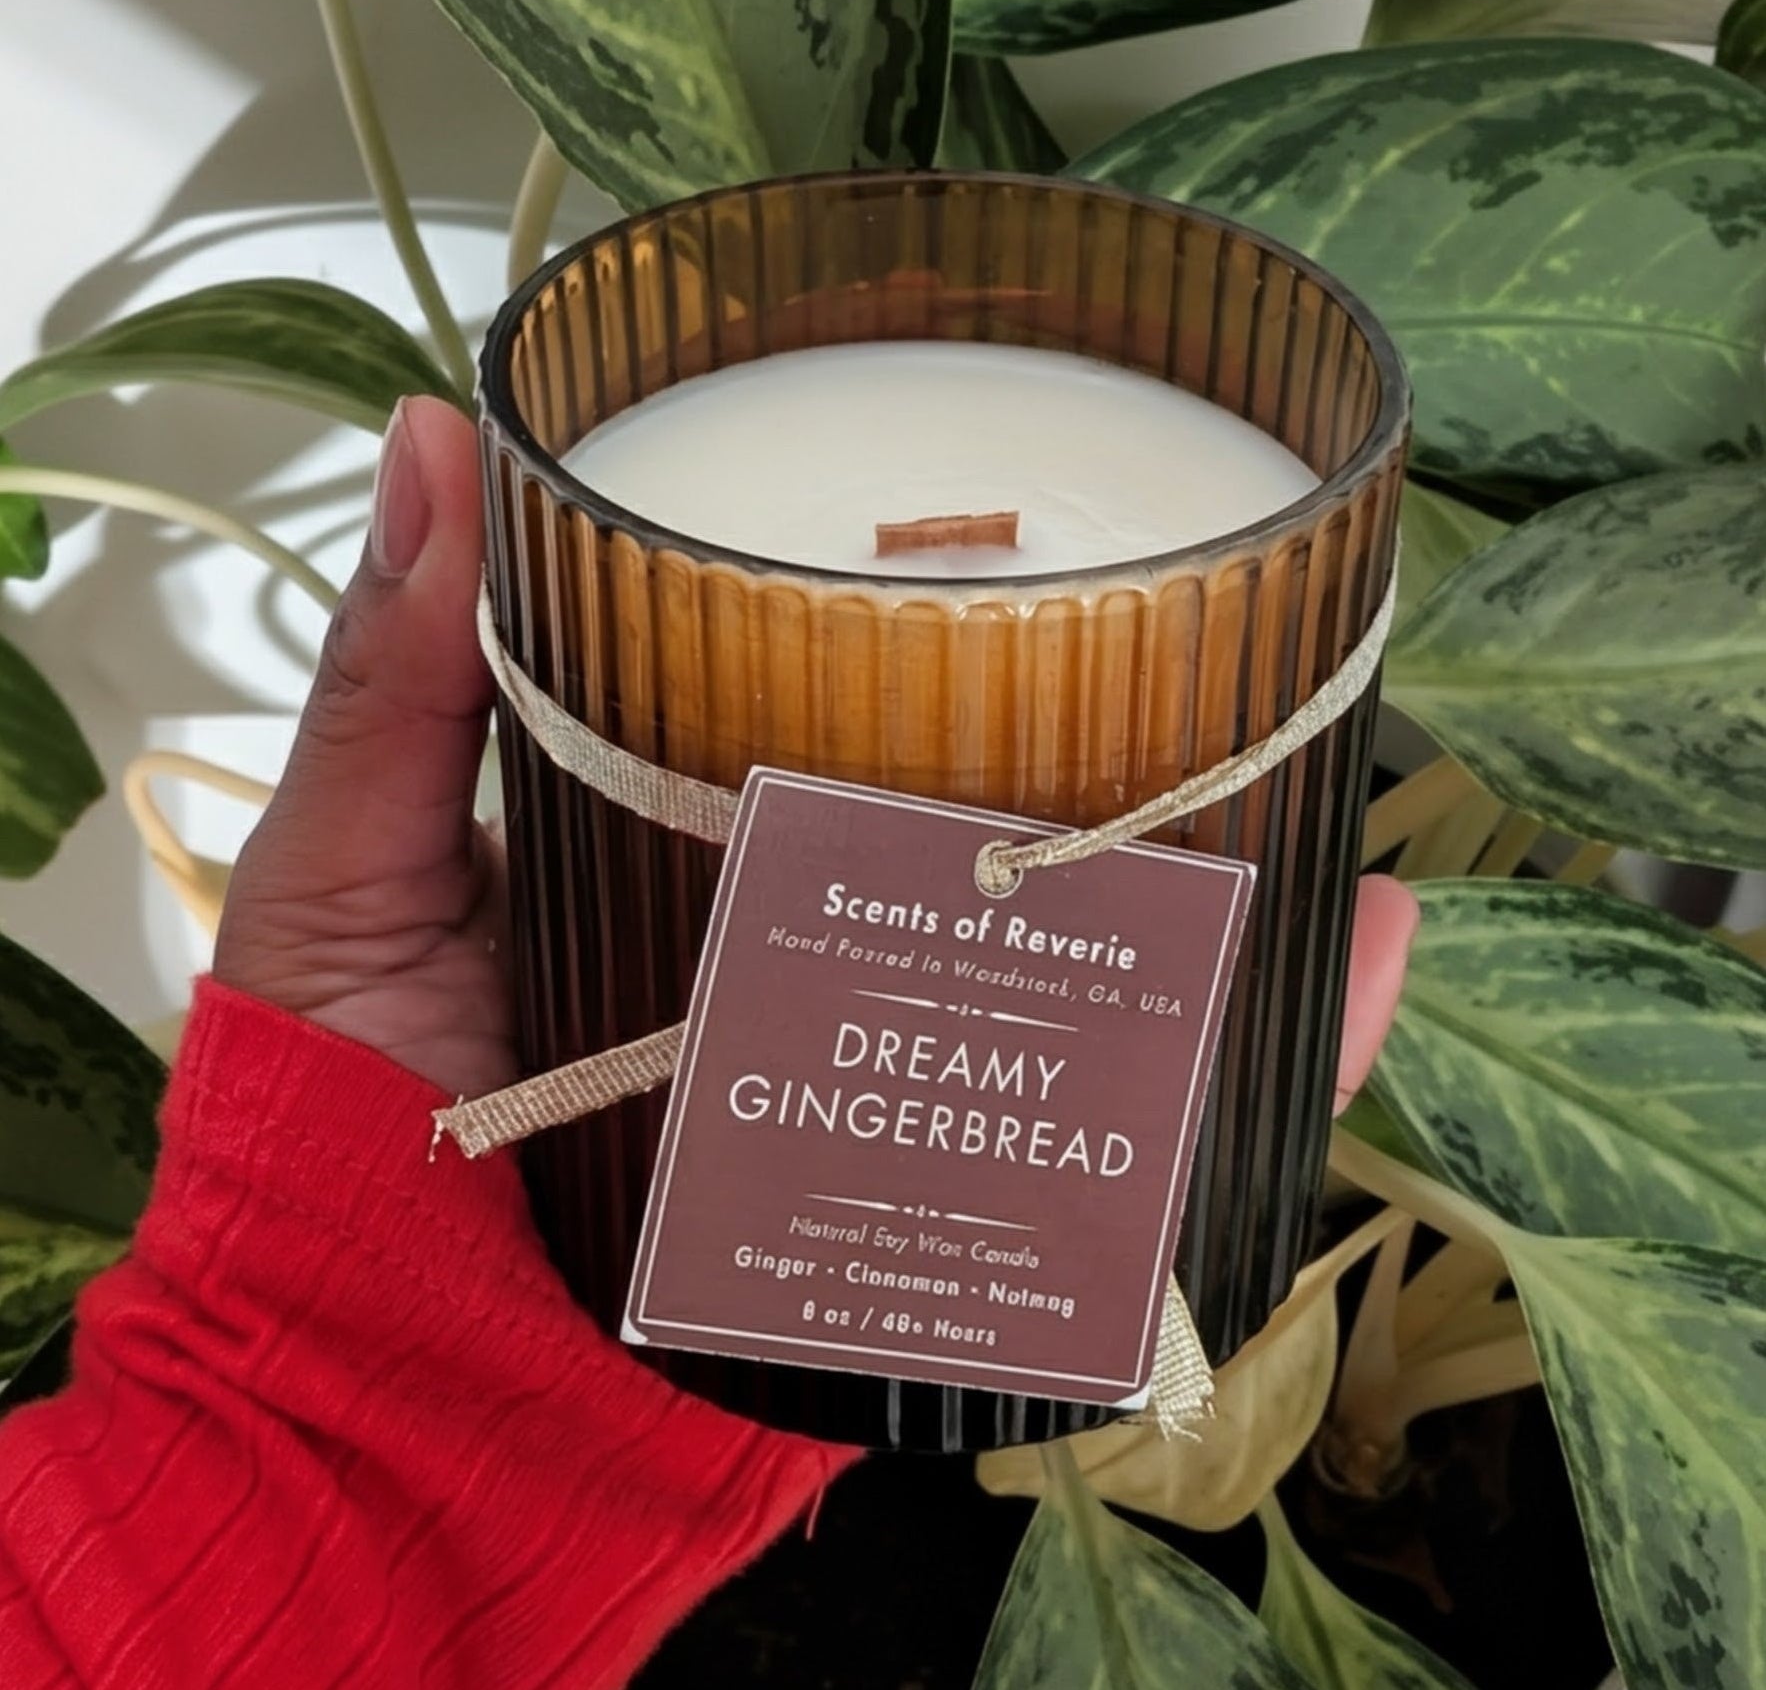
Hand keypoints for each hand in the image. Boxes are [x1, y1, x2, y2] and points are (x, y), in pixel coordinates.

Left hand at [216, 396, 1417, 1108]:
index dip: (917, 625)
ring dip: (1207, 888)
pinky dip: (1249, 1074)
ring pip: (1085, 979)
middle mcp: (813, 967)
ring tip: (1309, 768)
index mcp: (694, 865)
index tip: (996, 510)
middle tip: (1193, 623)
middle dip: (1089, 753)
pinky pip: (1124, 1156)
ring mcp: (894, 1093)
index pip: (834, 720)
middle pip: (985, 843)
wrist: (384, 1424)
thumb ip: (396, 687)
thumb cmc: (330, 1148)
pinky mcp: (947, 1224)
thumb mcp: (354, 881)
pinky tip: (1346, 963)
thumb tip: (433, 434)